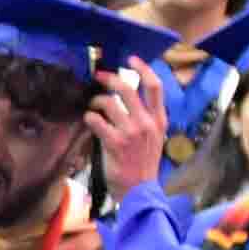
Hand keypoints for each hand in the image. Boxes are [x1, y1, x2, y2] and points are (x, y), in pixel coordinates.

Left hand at [92, 63, 171, 198]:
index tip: (131, 59)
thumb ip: (145, 117)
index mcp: (159, 120)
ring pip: (109, 103)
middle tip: (99, 77)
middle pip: (127, 88)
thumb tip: (127, 96)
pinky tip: (89, 121)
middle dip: (110, 78)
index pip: (155, 86)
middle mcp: (147, 123)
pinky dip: (90, 118)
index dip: (143, 68)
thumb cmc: (143, 163)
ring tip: (93, 107)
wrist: (139, 190)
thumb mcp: (154, 137)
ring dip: (96, 101)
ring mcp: (131, 132)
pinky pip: (96, 121)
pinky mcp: (115, 143)